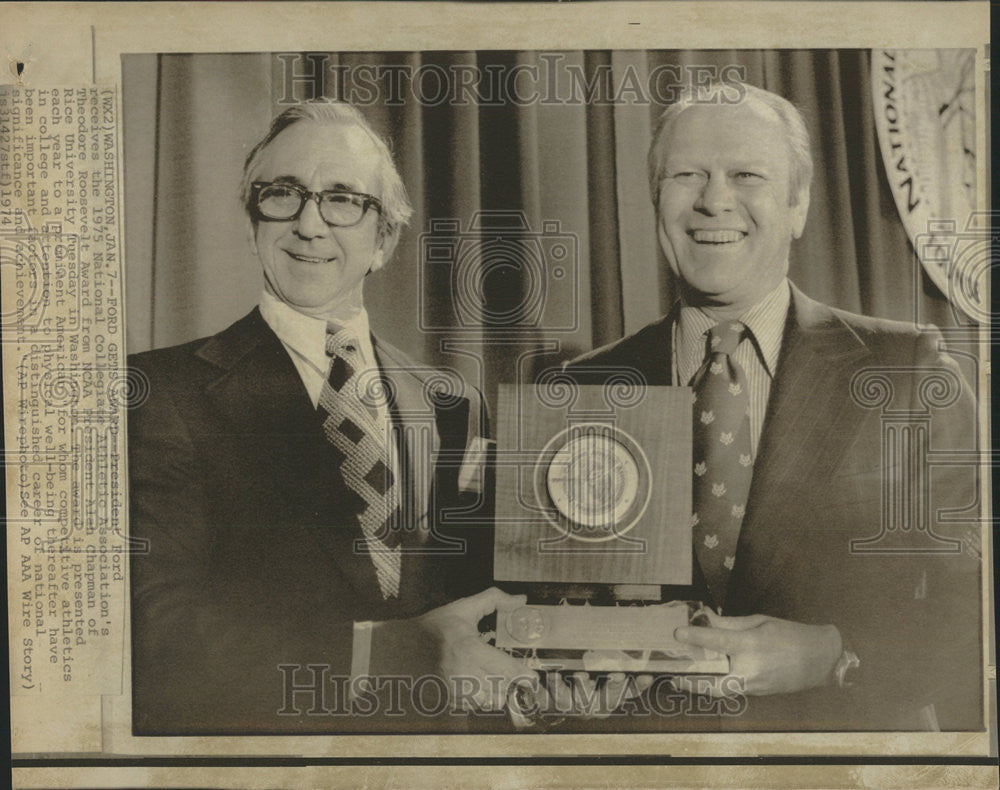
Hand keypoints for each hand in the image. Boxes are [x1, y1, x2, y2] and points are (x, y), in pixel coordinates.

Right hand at [371, 587, 536, 712]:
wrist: (399, 649)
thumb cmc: (433, 628)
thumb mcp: (462, 608)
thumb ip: (493, 599)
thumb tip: (520, 599)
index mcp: (469, 650)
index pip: (507, 669)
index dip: (524, 675)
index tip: (533, 676)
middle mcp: (463, 674)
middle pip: (503, 689)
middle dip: (511, 682)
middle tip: (513, 673)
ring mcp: (454, 691)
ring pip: (490, 701)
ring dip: (497, 691)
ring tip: (492, 676)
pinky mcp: (448, 701)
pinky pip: (475, 706)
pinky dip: (481, 698)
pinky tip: (476, 683)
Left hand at [671, 611, 841, 696]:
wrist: (820, 659)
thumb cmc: (790, 634)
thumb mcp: (759, 622)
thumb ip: (730, 623)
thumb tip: (707, 619)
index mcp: (751, 645)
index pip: (717, 640)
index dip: (695, 636)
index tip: (677, 633)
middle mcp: (750, 668)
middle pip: (712, 680)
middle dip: (691, 680)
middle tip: (675, 675)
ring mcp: (754, 684)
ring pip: (720, 689)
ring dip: (702, 685)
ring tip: (685, 678)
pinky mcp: (757, 692)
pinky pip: (732, 689)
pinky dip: (718, 684)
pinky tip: (709, 676)